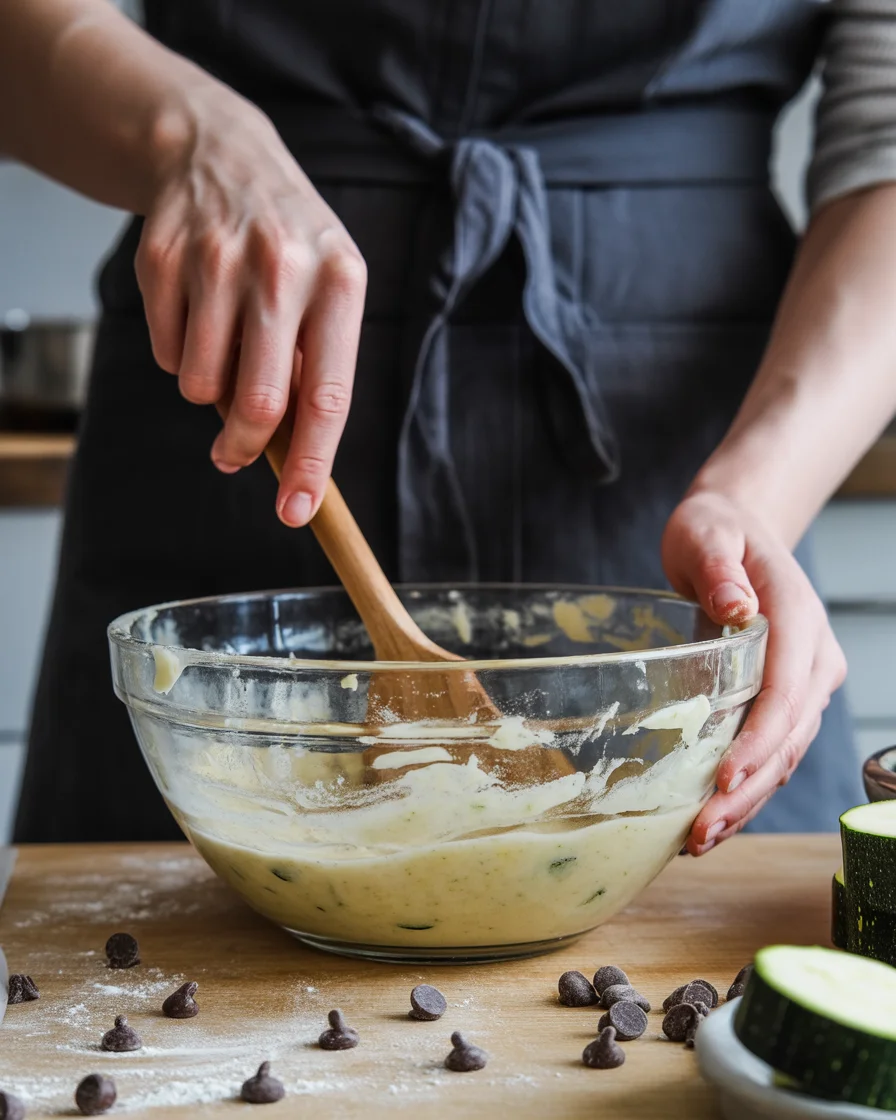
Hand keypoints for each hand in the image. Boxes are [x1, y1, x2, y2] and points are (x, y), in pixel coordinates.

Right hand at [135, 93, 366, 525]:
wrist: (220, 154)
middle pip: (257, 402)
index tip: (296, 511)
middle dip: (245, 445)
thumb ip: (317, 366)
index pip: (327, 397)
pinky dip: (181, 356)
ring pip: (201, 385)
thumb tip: (293, 457)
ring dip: (210, 392)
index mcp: (339, 282)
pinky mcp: (163, 259)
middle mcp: (281, 268)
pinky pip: (167, 354)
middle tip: (236, 454)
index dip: (311, 463)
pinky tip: (198, 314)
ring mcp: (216, 259)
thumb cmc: (290, 246)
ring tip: (227, 348)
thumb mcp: (329, 288)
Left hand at [661, 490, 846, 853]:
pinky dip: (745, 787)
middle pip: (788, 738)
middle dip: (747, 791)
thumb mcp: (707, 533)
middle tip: (700, 833)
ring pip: (784, 755)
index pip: (788, 694)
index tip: (725, 781)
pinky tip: (711, 818)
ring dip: (746, 803)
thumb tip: (739, 606)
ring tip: (698, 841)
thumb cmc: (715, 531)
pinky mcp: (785, 699)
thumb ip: (720, 566)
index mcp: (800, 620)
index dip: (760, 743)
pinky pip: (771, 751)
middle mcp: (813, 659)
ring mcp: (804, 683)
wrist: (734, 532)